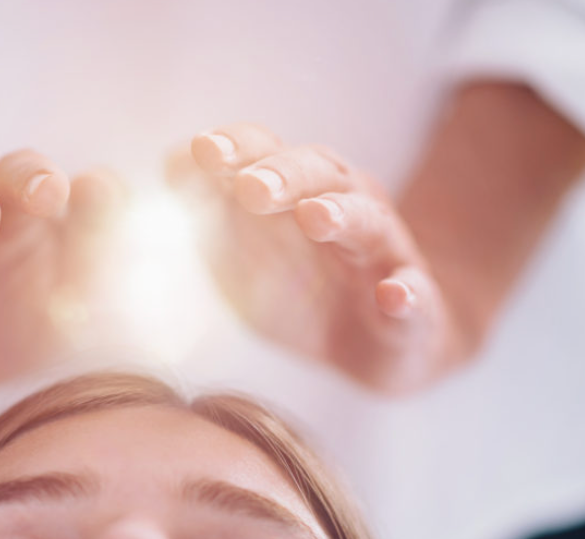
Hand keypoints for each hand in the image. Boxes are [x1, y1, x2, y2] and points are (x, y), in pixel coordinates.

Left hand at [169, 123, 467, 392]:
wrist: (376, 344)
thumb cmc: (300, 288)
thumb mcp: (242, 252)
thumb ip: (208, 210)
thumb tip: (169, 164)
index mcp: (297, 189)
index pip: (266, 152)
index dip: (237, 148)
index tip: (201, 151)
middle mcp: (344, 207)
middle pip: (317, 174)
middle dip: (283, 175)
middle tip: (251, 187)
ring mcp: (383, 254)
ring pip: (368, 221)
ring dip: (341, 215)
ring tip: (314, 217)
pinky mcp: (414, 307)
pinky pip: (415, 295)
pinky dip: (406, 294)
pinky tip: (394, 295)